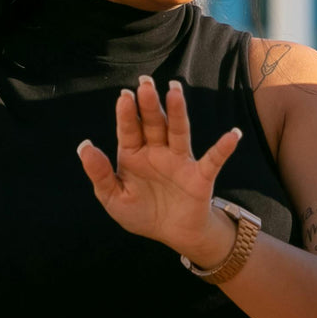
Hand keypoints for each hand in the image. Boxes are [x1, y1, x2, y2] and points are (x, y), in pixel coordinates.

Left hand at [76, 77, 242, 261]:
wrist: (172, 234)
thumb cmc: (141, 213)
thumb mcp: (113, 198)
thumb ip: (100, 174)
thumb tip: (84, 145)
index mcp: (134, 154)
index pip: (129, 129)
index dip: (127, 114)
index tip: (124, 96)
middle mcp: (157, 151)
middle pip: (153, 123)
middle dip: (150, 104)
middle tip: (145, 83)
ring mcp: (180, 161)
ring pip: (178, 132)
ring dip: (178, 112)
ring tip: (175, 90)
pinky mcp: (200, 175)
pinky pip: (213, 159)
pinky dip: (223, 148)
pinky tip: (232, 135)